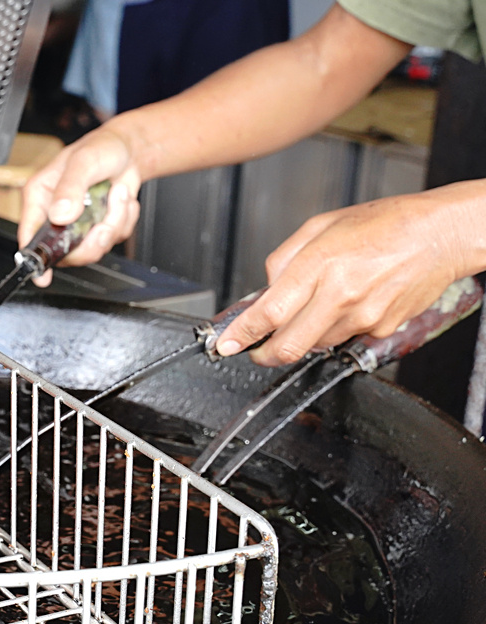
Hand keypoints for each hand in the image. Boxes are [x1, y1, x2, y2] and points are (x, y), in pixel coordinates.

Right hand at [19, 126, 144, 286]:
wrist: (127, 150)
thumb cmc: (100, 149)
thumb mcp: (83, 162)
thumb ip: (70, 188)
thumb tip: (60, 214)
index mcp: (41, 198)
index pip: (30, 235)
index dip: (35, 258)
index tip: (42, 276)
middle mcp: (55, 215)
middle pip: (66, 252)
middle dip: (93, 239)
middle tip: (104, 220)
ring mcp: (77, 225)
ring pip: (93, 248)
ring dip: (113, 223)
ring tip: (116, 195)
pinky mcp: (97, 229)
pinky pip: (112, 239)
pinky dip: (124, 219)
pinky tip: (119, 200)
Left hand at [215, 184, 482, 366]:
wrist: (440, 234)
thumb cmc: (384, 224)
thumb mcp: (320, 226)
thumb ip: (284, 259)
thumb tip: (264, 290)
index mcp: (321, 265)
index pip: (269, 312)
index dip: (242, 334)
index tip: (226, 345)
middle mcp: (341, 295)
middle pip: (288, 347)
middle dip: (264, 354)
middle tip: (254, 349)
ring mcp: (363, 317)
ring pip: (314, 345)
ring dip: (300, 337)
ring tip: (312, 309)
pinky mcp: (381, 330)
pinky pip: (342, 339)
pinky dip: (332, 330)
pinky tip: (344, 306)